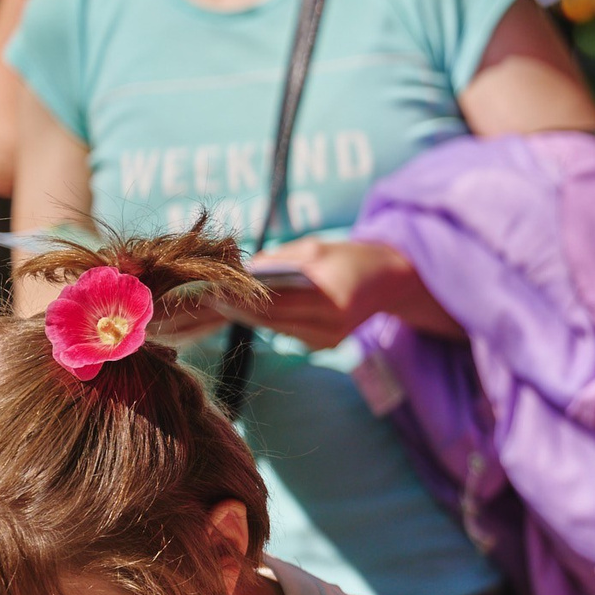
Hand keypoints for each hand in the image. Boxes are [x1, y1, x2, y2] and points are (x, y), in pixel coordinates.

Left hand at [227, 237, 458, 348]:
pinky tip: (242, 308)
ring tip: (215, 301)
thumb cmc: (350, 257)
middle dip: (236, 308)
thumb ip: (276, 261)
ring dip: (246, 315)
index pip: (275, 303)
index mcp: (332, 301)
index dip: (241, 298)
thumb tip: (237, 270)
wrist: (390, 281)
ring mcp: (328, 342)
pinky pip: (285, 331)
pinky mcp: (323, 345)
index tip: (211, 288)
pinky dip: (264, 319)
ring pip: (274, 328)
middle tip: (204, 296)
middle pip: (270, 321)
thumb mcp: (313, 249)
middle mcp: (331, 328)